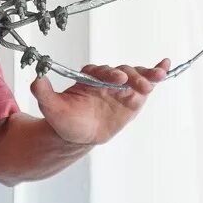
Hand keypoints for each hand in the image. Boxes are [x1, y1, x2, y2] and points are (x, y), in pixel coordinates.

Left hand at [29, 59, 170, 146]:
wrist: (78, 134)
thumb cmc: (67, 120)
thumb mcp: (52, 108)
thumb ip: (45, 94)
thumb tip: (36, 79)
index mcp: (90, 78)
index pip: (101, 71)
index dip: (110, 74)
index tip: (118, 79)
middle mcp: (107, 79)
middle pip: (123, 71)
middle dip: (132, 75)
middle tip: (140, 83)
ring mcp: (122, 87)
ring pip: (136, 76)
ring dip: (147, 75)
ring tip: (159, 76)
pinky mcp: (134, 96)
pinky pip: (146, 84)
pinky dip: (156, 73)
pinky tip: (165, 68)